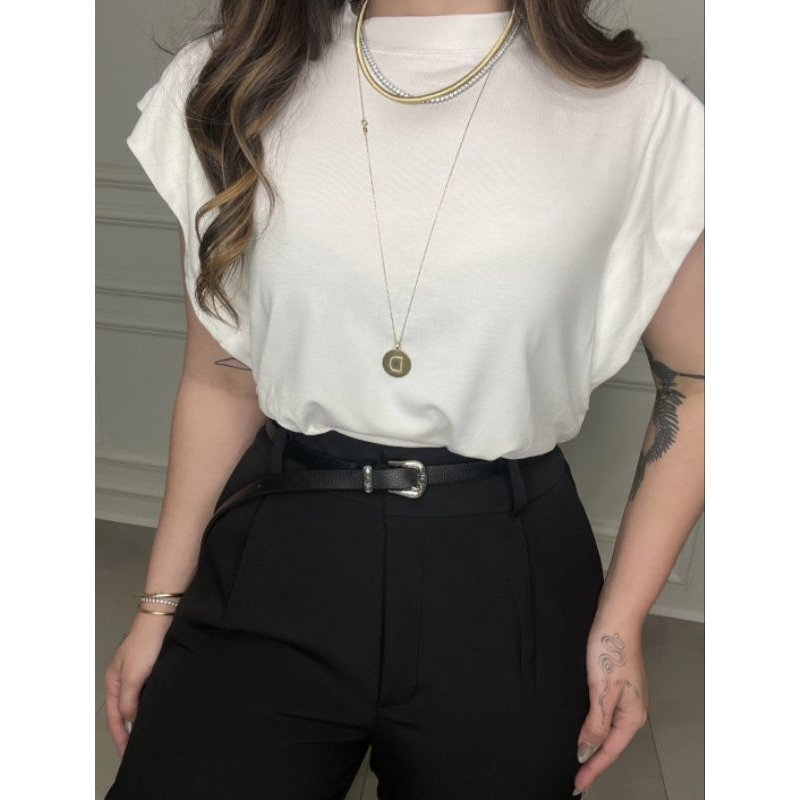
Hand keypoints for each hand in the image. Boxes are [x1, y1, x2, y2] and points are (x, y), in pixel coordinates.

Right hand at [104, 613, 172, 757]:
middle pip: (124, 712)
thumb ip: (128, 700)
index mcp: (113, 681)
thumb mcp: (132, 675)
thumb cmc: (145, 644)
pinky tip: (159, 712)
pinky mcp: (153, 668)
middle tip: (139, 750)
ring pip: (137, 703)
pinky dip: (151, 705)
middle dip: (129, 732)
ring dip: (141, 719)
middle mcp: (124, 679)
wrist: (163, 615)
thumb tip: (131, 719)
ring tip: (149, 736)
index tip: (127, 754)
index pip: (114, 717)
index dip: (120, 737)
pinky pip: (149, 693)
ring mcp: (138, 673)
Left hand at [573, 624, 649, 794]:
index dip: (592, 768)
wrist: (616, 617)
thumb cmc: (610, 650)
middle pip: (611, 744)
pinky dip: (594, 727)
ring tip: (579, 759)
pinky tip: (585, 728)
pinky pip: (605, 715)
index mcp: (632, 716)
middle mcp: (633, 710)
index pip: (609, 751)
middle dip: (594, 761)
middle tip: (576, 777)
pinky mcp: (617, 684)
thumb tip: (586, 751)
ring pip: (608, 730)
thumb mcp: (601, 691)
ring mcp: (626, 697)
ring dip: (594, 745)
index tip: (576, 784)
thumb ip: (596, 724)